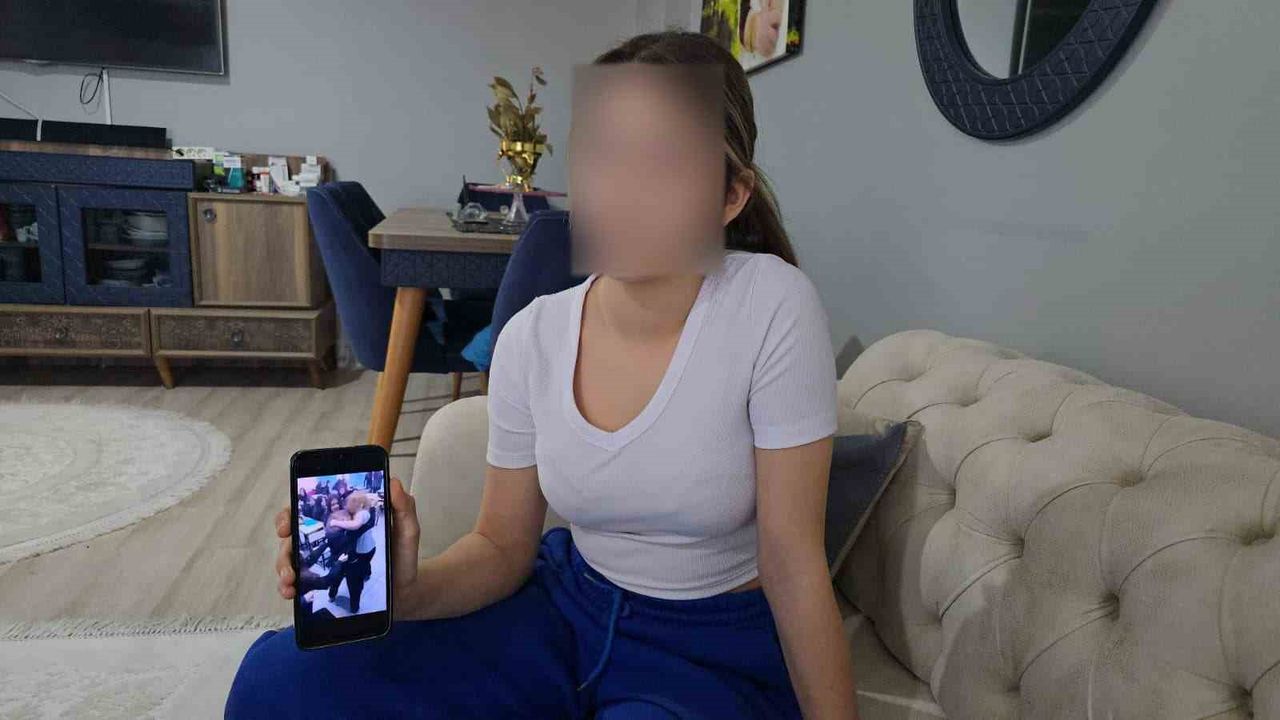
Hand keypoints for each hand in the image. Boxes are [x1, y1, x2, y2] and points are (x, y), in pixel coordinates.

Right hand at [274, 476, 419, 600]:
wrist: (405, 590)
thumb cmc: (402, 556)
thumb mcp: (407, 530)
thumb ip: (403, 507)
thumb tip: (394, 482)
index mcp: (342, 521)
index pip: (310, 509)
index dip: (292, 511)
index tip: (288, 522)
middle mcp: (327, 538)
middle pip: (294, 532)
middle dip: (284, 539)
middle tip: (287, 546)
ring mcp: (322, 561)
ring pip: (290, 557)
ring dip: (283, 566)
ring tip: (290, 579)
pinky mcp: (322, 583)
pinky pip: (298, 583)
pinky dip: (288, 587)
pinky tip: (291, 592)